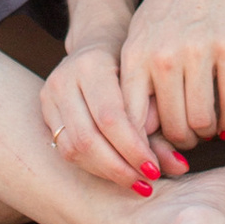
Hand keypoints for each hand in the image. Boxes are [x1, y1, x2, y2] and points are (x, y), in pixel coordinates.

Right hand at [38, 29, 174, 190]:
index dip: (133, 149)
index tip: (155, 170)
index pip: (110, 117)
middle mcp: (64, 78)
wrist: (98, 40)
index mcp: (91, 62)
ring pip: (73, 148)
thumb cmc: (132, 61)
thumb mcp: (149, 82)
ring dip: (106, 172)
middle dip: (119, 167)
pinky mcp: (45, 111)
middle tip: (146, 183)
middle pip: (88, 138)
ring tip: (134, 182)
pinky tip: (115, 172)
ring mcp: (49, 94)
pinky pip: (66, 150)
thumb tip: (180, 167)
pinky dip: (93, 167)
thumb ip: (160, 122)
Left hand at [118, 0, 224, 157]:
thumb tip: (138, 133)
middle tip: (190, 141)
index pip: (131, 121)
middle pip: (171, 127)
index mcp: (135, 54)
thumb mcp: (144, 34)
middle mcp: (162, 55)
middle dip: (182, 142)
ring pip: (202, 120)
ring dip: (208, 132)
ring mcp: (196, 50)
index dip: (143, 148)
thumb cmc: (175, 1)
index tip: (155, 156)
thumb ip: (137, 79)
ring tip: (210, 129)